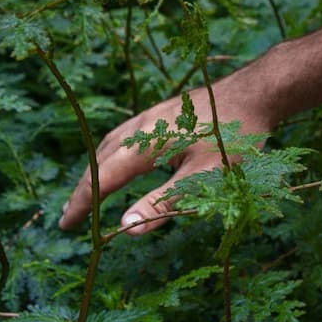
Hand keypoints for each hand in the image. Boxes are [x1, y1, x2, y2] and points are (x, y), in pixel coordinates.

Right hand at [58, 74, 274, 235]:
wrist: (255, 92)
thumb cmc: (234, 138)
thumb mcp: (202, 178)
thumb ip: (163, 204)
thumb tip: (124, 229)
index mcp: (144, 145)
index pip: (102, 180)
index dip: (82, 204)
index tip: (65, 225)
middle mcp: (140, 128)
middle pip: (99, 162)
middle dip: (82, 190)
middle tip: (68, 217)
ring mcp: (149, 116)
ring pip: (108, 146)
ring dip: (93, 171)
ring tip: (85, 193)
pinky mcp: (161, 111)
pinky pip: (122, 135)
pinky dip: (108, 154)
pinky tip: (116, 159)